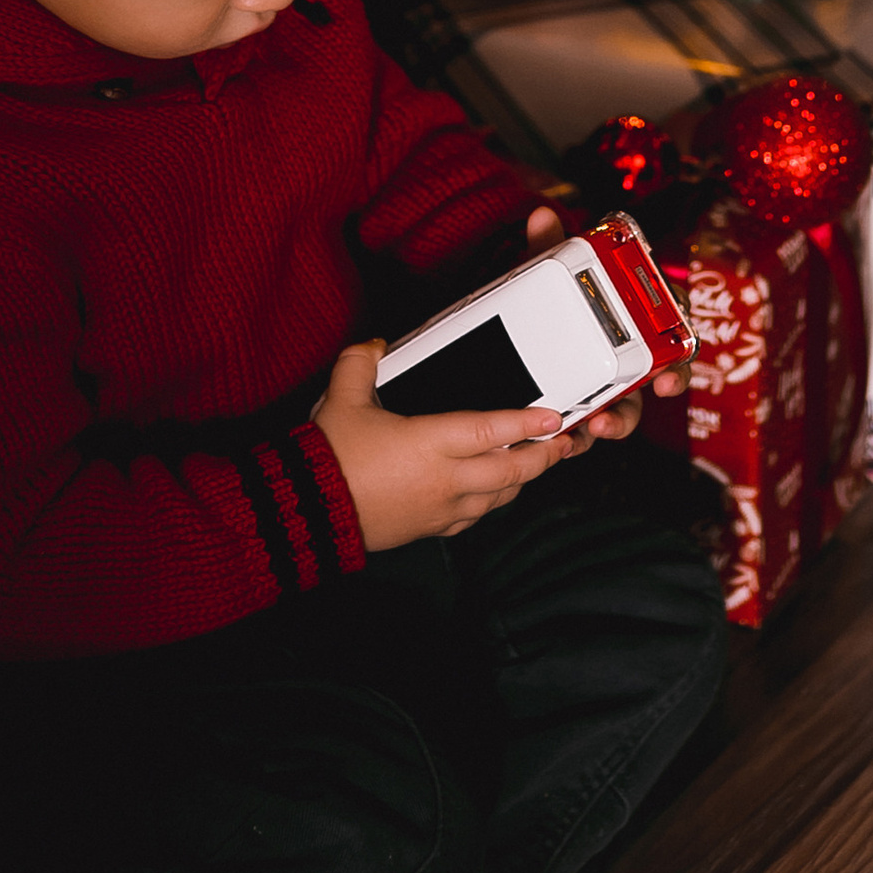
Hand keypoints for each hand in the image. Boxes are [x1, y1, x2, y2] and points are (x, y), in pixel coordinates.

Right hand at [311, 334, 568, 549]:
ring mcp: (441, 507)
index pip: (492, 430)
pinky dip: (496, 501)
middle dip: (544, 456)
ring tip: (539, 463)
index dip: (528, 422)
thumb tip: (376, 345)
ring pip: (499, 496)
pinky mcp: (431, 528)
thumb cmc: (328, 460)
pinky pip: (477, 516)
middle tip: (563, 442)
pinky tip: (497, 491)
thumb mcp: (341, 400)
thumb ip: (360, 363)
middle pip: (510, 469)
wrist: (309, 514)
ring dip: (524, 479)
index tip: (554, 416)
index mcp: (429, 442)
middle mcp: (444, 478)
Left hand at [522, 207, 689, 448]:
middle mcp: (630, 360)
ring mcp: (609, 389)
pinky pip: (586, 430)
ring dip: (614, 424)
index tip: (671, 373)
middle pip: (657, 378)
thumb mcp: (547, 275)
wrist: (522, 336)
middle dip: (659, 389)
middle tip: (647, 394)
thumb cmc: (553, 303)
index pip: (670, 330)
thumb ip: (548, 247)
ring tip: (593, 427)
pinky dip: (576, 440)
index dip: (680, 349)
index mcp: (632, 323)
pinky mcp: (583, 412)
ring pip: (623, 412)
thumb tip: (541, 214)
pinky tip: (560, 443)